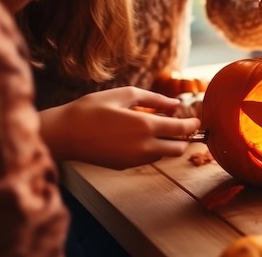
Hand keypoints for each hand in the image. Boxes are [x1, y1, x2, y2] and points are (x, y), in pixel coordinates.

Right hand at [39, 86, 200, 169]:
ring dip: (167, 144)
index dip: (193, 125)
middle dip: (184, 139)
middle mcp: (144, 147)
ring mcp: (134, 160)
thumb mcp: (123, 94)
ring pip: (163, 156)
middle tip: (183, 127)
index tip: (197, 120)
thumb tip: (175, 104)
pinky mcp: (125, 166)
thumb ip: (154, 99)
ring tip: (159, 128)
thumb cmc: (91, 108)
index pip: (181, 130)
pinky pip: (148, 159)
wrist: (64, 134)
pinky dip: (152, 149)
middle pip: (178, 149)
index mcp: (145, 126)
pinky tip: (140, 136)